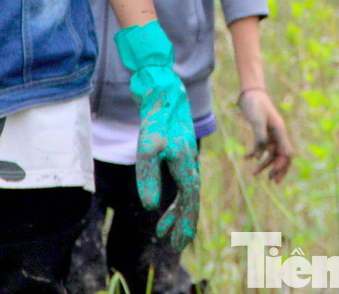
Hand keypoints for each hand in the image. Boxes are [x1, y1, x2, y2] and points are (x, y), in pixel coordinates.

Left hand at [114, 22, 200, 249]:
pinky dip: (173, 199)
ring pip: (186, 193)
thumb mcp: (147, 147)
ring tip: (162, 232)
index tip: (178, 243)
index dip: (185, 223)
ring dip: (177, 214)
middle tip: (175, 246)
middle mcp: (189, 163)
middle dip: (183, 224)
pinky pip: (181, 183)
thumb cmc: (154, 119)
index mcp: (186, 164)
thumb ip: (148, 177)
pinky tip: (160, 207)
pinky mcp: (178, 154)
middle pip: (191, 200)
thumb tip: (149, 207)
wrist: (162, 93)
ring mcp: (185, 159)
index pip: (190, 200)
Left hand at [236, 87, 291, 181]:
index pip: (286, 153)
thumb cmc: (255, 105)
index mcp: (280, 131)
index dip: (282, 166)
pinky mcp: (263, 132)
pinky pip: (261, 147)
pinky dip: (255, 154)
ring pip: (271, 153)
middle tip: (272, 182)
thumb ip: (259, 138)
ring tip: (254, 174)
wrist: (250, 92)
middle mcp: (277, 134)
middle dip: (278, 169)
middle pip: (282, 156)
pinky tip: (246, 158)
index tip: (273, 176)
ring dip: (264, 164)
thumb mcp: (257, 121)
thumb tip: (258, 156)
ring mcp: (271, 133)